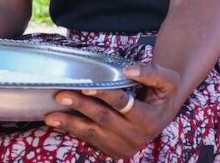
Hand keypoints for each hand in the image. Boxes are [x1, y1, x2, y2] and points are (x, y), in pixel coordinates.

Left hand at [44, 63, 182, 159]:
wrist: (164, 112)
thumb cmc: (164, 92)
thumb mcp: (167, 80)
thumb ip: (150, 72)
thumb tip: (127, 69)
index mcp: (149, 120)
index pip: (123, 104)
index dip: (104, 94)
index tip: (86, 85)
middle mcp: (135, 136)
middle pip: (103, 118)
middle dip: (81, 105)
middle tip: (61, 95)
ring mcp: (122, 146)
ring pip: (93, 133)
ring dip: (70, 124)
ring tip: (51, 116)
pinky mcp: (112, 149)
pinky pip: (90, 139)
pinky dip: (73, 130)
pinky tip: (57, 123)